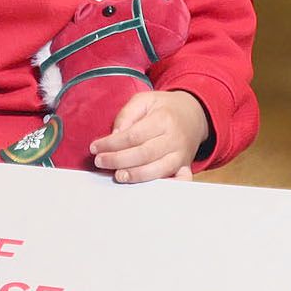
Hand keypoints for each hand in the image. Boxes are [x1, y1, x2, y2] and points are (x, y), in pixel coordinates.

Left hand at [90, 87, 209, 184]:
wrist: (193, 114)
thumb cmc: (164, 108)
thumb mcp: (144, 100)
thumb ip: (127, 114)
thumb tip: (114, 136)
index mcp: (164, 119)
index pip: (134, 135)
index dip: (112, 143)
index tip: (96, 147)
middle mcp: (174, 139)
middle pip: (144, 154)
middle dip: (118, 160)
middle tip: (100, 162)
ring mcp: (181, 155)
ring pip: (158, 170)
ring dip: (136, 175)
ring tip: (118, 175)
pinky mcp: (185, 166)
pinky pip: (180, 180)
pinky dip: (169, 187)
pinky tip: (151, 190)